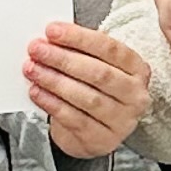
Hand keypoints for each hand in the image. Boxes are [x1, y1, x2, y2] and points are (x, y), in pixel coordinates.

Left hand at [23, 20, 151, 158]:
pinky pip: (73, 118)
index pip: (110, 48)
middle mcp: (135, 95)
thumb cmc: (95, 91)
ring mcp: (121, 120)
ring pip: (86, 97)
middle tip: (37, 49)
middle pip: (98, 73)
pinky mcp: (102, 139)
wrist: (95, 134)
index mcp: (137, 69)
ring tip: (33, 69)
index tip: (52, 31)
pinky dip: (51, 103)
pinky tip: (37, 92)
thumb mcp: (95, 67)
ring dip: (54, 81)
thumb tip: (50, 39)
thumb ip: (79, 52)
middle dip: (63, 59)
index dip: (79, 38)